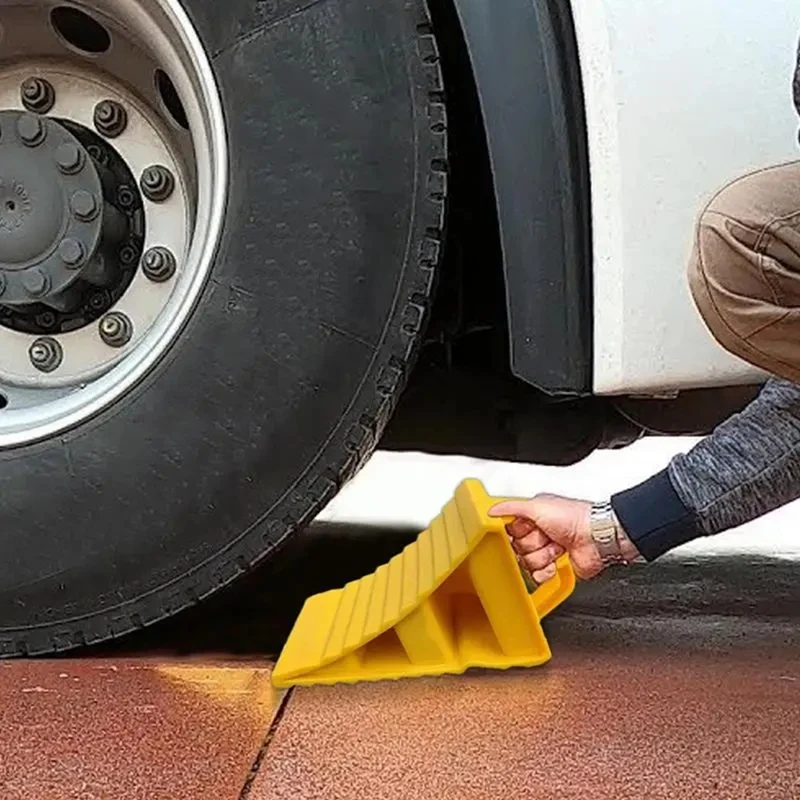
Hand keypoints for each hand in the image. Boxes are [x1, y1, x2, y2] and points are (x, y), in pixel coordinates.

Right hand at [489, 495, 603, 581]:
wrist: (597, 538)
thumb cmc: (574, 517)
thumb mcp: (537, 506)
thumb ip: (511, 507)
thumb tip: (491, 510)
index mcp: (532, 515)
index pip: (509, 528)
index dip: (515, 531)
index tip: (524, 528)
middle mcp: (538, 533)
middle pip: (517, 547)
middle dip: (532, 543)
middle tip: (545, 536)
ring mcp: (546, 551)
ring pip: (526, 562)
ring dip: (542, 556)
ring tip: (556, 547)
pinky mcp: (553, 567)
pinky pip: (537, 576)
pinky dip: (546, 572)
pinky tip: (555, 562)